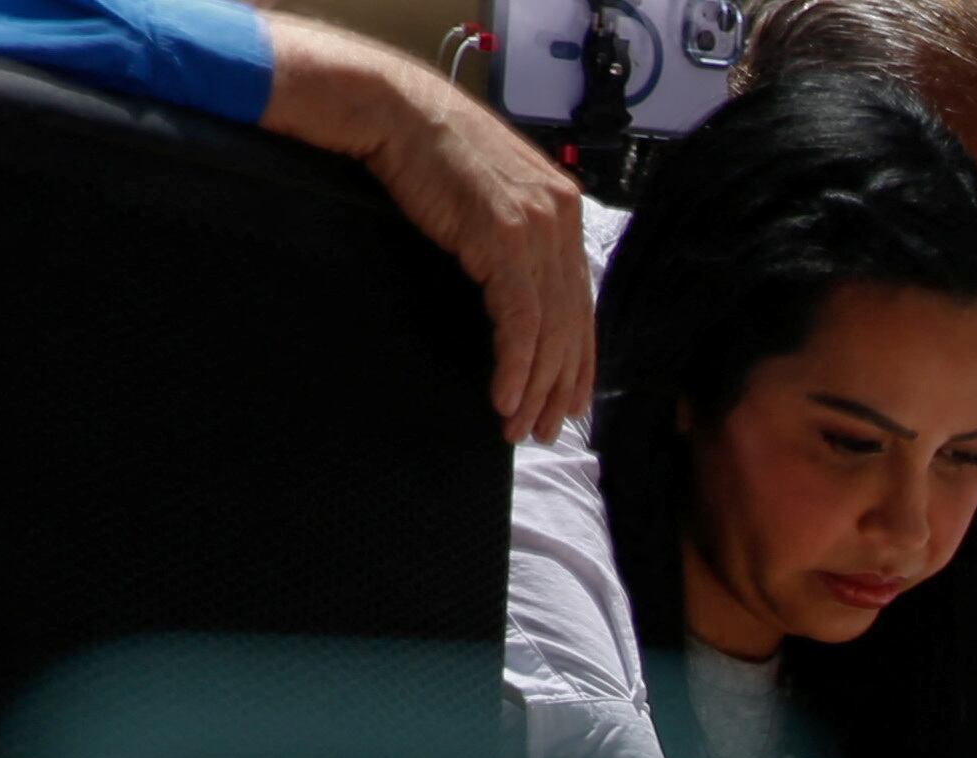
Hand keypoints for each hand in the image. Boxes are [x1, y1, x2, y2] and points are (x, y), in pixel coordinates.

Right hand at [260, 17, 591, 441]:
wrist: (395, 110)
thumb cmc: (429, 153)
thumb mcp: (489, 199)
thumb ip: (516, 240)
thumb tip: (520, 295)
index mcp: (564, 210)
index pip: (582, 303)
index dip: (579, 361)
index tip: (570, 402)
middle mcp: (561, 220)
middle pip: (573, 325)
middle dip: (560, 387)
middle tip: (545, 429)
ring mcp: (537, 229)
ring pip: (550, 330)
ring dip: (534, 387)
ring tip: (519, 426)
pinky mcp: (505, 239)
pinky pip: (521, 321)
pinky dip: (515, 366)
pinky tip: (504, 397)